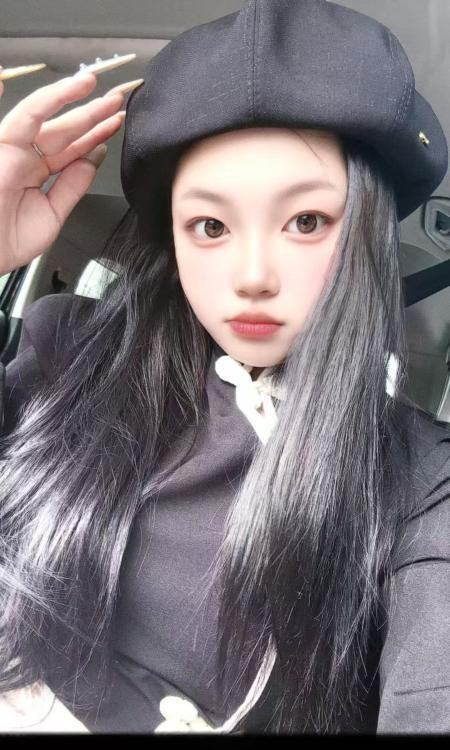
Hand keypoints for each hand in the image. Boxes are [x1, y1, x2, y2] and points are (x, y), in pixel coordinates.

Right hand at [0, 71, 126, 275]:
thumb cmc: (8, 241)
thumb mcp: (52, 214)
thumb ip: (72, 186)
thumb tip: (93, 159)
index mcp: (35, 171)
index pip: (71, 147)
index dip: (94, 134)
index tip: (116, 122)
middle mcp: (22, 156)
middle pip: (61, 128)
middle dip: (90, 112)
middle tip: (116, 99)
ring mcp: (8, 149)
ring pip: (39, 115)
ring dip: (63, 96)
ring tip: (89, 82)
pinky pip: (16, 119)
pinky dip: (30, 105)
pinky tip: (10, 77)